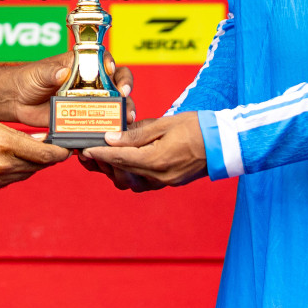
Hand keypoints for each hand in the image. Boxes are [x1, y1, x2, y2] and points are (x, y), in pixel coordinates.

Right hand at [0, 116, 68, 193]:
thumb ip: (17, 136)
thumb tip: (38, 142)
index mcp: (6, 144)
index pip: (46, 154)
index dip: (60, 154)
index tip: (67, 151)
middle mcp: (2, 166)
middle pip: (37, 167)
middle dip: (46, 159)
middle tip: (52, 151)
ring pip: (22, 175)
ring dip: (29, 166)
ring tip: (28, 155)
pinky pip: (6, 182)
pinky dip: (10, 173)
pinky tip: (5, 163)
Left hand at [8, 51, 133, 127]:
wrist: (17, 101)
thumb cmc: (28, 79)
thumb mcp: (39, 73)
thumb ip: (51, 72)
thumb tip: (63, 72)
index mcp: (82, 64)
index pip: (105, 60)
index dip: (113, 65)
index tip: (112, 73)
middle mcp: (90, 81)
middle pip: (117, 82)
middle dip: (125, 90)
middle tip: (125, 99)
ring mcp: (88, 100)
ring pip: (113, 104)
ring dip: (122, 111)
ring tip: (126, 120)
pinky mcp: (82, 117)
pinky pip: (99, 122)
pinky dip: (107, 128)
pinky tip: (111, 134)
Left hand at [80, 112, 207, 189]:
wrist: (224, 143)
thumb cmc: (196, 128)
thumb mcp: (164, 124)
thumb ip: (136, 133)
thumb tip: (111, 138)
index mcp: (156, 160)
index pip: (119, 159)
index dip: (99, 155)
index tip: (83, 150)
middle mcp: (158, 176)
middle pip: (121, 174)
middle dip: (103, 164)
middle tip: (88, 152)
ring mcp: (164, 182)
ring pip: (130, 183)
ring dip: (114, 172)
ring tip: (103, 158)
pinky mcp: (168, 183)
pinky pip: (142, 183)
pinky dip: (129, 174)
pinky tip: (123, 163)